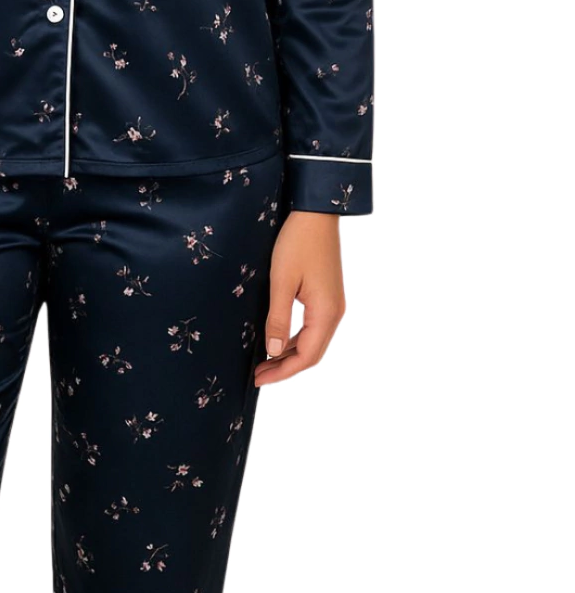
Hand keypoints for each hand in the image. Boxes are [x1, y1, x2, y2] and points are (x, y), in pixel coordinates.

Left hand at [254, 210, 345, 385]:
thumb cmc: (298, 243)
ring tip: (264, 362)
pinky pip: (312, 327)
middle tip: (259, 375)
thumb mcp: (282, 281)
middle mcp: (334, 313)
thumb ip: (277, 318)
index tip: (259, 379)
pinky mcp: (327, 296)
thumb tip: (272, 352)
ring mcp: (333, 305)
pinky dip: (295, 339)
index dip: (283, 371)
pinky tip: (278, 340)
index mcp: (326, 313)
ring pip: (313, 341)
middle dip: (285, 367)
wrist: (316, 213)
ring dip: (290, 354)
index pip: (306, 356)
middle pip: (312, 354)